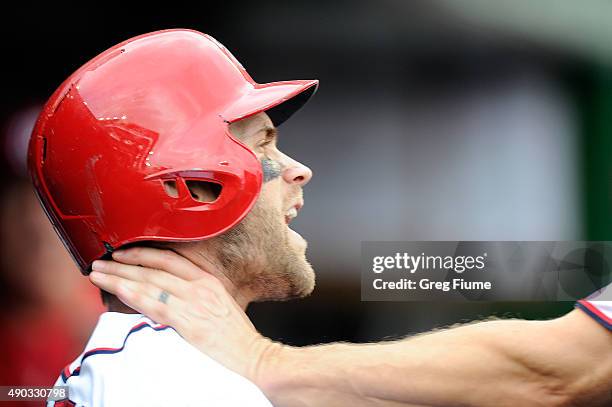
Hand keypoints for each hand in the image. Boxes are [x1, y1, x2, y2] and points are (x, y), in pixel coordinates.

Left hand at [88, 247, 279, 382]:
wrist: (253, 356)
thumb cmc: (238, 337)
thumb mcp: (220, 305)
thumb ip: (197, 296)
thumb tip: (170, 296)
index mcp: (209, 280)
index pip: (171, 259)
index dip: (144, 253)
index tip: (124, 253)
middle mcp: (200, 286)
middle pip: (155, 268)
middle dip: (124, 263)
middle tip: (102, 260)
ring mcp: (194, 302)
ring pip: (149, 282)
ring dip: (120, 276)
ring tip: (99, 273)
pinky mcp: (188, 320)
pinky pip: (154, 303)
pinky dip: (133, 294)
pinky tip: (117, 289)